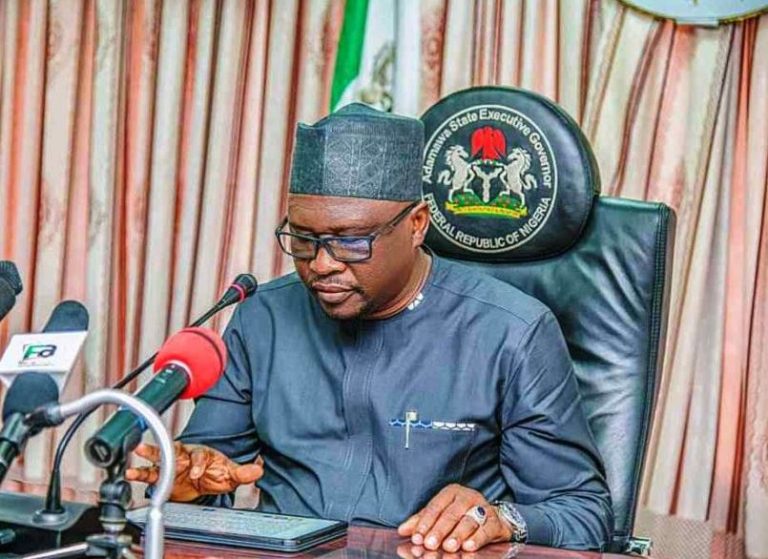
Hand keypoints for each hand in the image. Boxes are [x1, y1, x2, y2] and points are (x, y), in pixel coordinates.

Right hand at [125, 442, 262, 501]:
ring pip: (160, 456)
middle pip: (176, 450)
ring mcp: (172, 463)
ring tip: (138, 450)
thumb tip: (259, 470)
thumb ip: (243, 472)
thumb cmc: (216, 473)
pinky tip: (130, 472)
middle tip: (163, 453)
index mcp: (203, 453)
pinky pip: (149, 473)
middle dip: (169, 452)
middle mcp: (185, 455)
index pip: (200, 455)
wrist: (204, 482)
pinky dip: (140, 472)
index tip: (197, 474)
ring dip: (149, 454)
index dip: (198, 464)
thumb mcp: (231, 474)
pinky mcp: (162, 475)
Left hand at [397, 484, 512, 552]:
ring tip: (449, 546)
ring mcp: (483, 508)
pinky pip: (486, 529)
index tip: (417, 538)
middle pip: (451, 514)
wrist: (493, 520)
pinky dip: (477, 538)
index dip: (425, 523)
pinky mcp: (495, 521)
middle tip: (430, 544)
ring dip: (457, 535)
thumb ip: (422, 522)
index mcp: (451, 493)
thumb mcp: (440, 516)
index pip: (435, 507)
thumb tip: (402, 530)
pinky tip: (468, 546)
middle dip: (439, 530)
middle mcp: (467, 497)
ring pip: (468, 521)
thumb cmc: (461, 517)